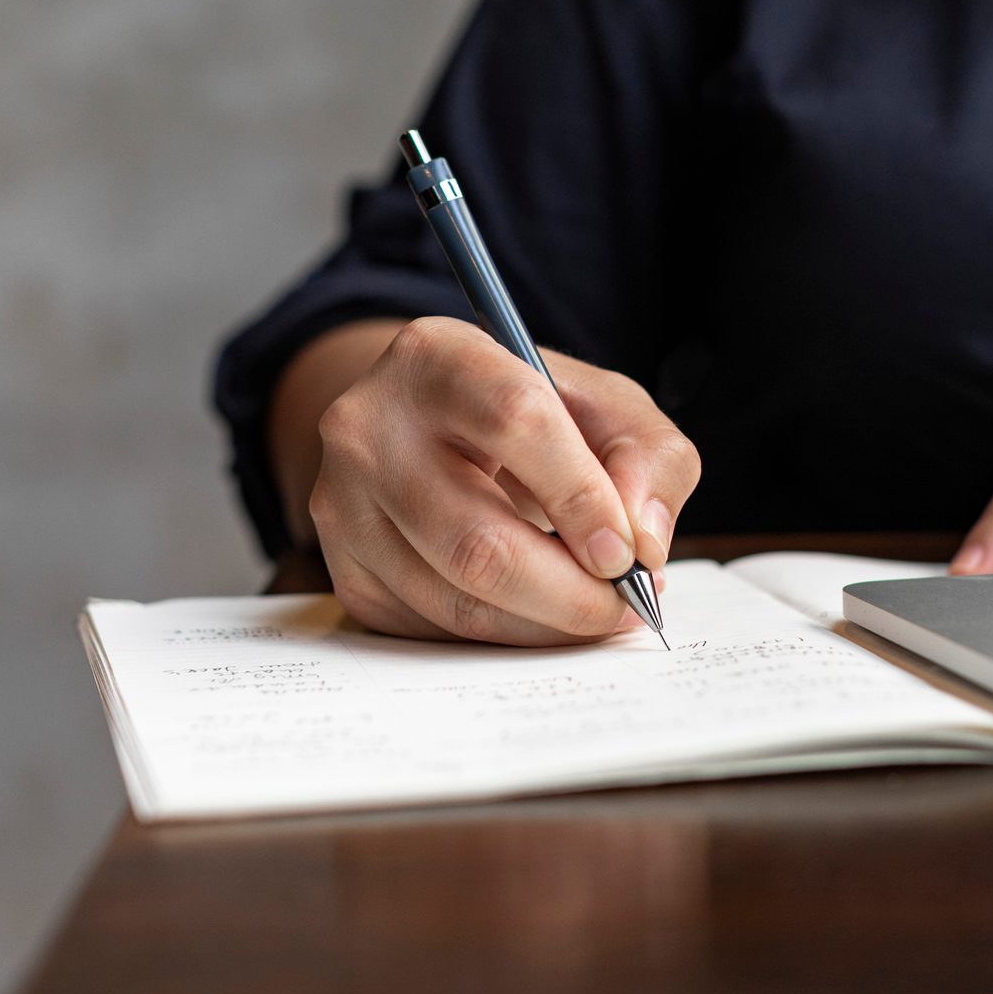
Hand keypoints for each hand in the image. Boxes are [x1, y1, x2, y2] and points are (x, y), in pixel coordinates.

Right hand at [309, 316, 701, 644]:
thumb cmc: (523, 412)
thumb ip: (648, 456)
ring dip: (544, 626)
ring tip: (594, 611)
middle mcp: (369, 426)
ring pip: (457, 600)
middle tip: (625, 605)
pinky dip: (503, 637)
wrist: (424, 427)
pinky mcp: (345, 570)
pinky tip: (537, 613)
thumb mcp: (601, 403)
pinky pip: (433, 631)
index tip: (628, 554)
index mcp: (436, 356)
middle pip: (478, 541)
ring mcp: (344, 504)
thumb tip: (643, 544)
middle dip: (570, 594)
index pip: (515, 421)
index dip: (582, 497)